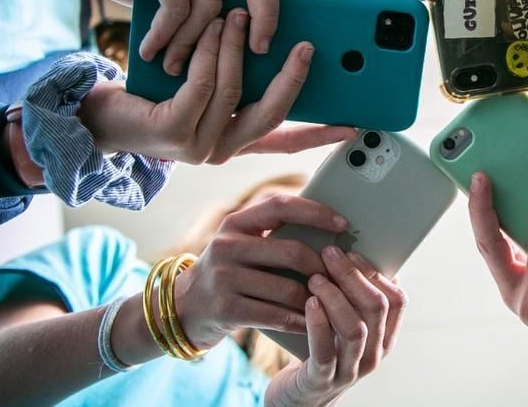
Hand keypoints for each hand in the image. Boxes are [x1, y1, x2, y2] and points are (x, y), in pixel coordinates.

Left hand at [79, 9, 355, 164]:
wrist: (93, 113)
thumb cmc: (149, 96)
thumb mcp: (200, 89)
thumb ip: (234, 82)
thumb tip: (273, 46)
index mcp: (232, 142)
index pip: (285, 142)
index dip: (320, 134)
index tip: (353, 126)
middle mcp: (219, 150)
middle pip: (271, 115)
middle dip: (292, 78)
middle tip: (306, 46)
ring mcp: (196, 146)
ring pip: (235, 90)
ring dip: (241, 48)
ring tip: (242, 15)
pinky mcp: (173, 132)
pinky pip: (204, 84)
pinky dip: (213, 52)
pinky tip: (215, 28)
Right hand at [172, 194, 349, 348]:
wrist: (184, 309)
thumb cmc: (229, 273)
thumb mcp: (242, 245)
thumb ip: (274, 234)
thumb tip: (330, 232)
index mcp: (235, 223)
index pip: (281, 206)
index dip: (315, 212)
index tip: (343, 224)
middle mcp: (226, 246)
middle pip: (292, 252)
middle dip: (322, 266)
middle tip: (339, 277)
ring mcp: (224, 278)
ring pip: (288, 288)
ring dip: (314, 299)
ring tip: (327, 302)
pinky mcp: (226, 309)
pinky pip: (276, 315)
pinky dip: (298, 320)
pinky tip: (309, 322)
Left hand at [266, 248, 406, 406]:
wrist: (299, 396)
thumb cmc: (322, 349)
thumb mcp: (344, 325)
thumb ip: (354, 300)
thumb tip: (352, 253)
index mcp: (385, 338)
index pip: (397, 301)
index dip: (376, 273)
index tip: (353, 252)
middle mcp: (374, 355)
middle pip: (376, 309)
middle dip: (353, 276)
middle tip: (329, 255)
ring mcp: (351, 370)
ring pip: (355, 328)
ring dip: (335, 297)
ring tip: (315, 277)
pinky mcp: (323, 381)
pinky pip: (325, 351)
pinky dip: (318, 323)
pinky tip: (310, 303)